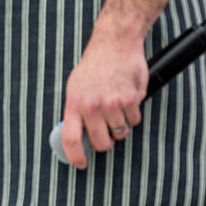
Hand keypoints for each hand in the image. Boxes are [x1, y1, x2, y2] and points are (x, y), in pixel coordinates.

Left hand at [58, 25, 147, 168]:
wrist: (115, 42)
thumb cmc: (95, 65)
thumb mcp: (75, 86)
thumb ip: (76, 111)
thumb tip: (77, 136)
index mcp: (75, 103)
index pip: (71, 139)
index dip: (76, 157)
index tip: (82, 163)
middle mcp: (92, 105)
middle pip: (101, 143)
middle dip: (106, 142)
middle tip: (107, 134)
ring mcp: (112, 103)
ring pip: (120, 133)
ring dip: (121, 125)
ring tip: (117, 106)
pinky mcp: (131, 99)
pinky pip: (134, 120)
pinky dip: (133, 114)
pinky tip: (128, 98)